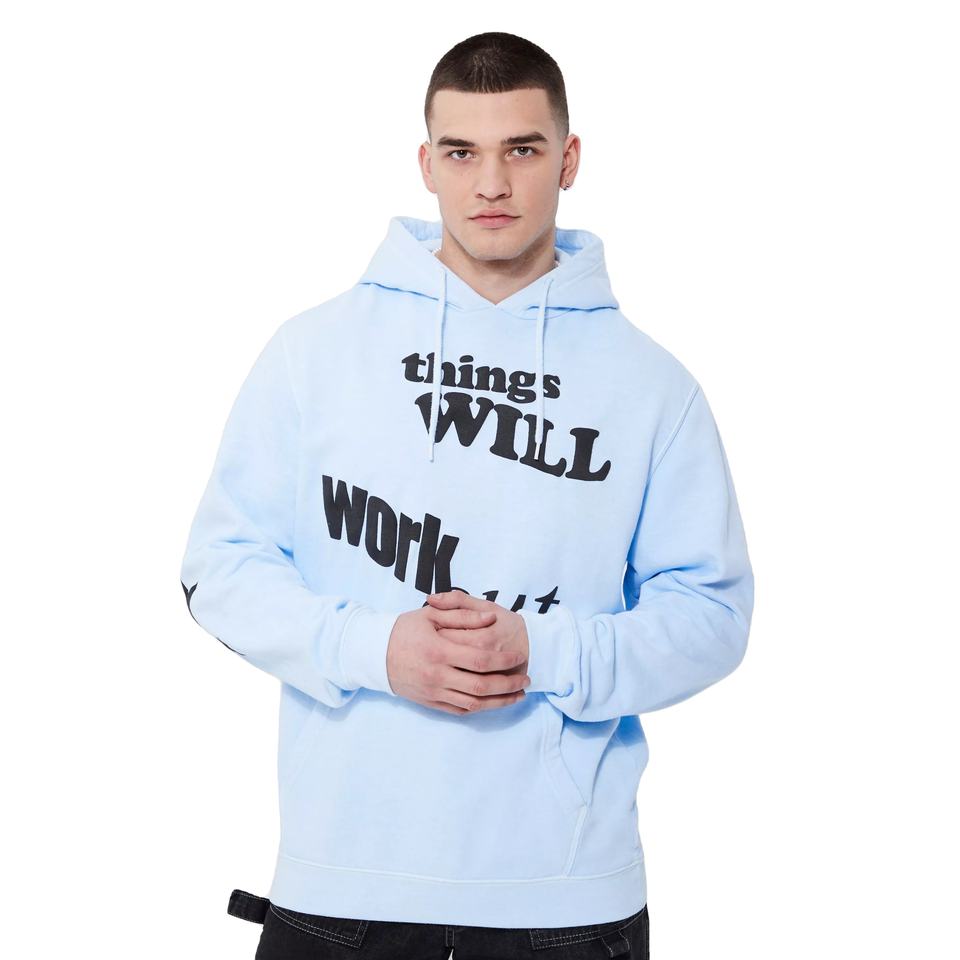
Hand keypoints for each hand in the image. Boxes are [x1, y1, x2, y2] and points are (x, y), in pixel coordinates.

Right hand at [386, 592, 530, 714]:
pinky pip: (460, 710)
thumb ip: (462, 615)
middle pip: (482, 686)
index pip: (481, 659)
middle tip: (527, 679)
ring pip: (474, 703)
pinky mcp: (430, 702)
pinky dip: (480, 707)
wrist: (373, 654)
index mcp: (440, 651)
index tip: (520, 656)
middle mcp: (438, 675)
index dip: (505, 660)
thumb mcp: (430, 614)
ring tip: (518, 694)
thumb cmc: (403, 630)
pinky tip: (493, 701)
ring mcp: (434, 692)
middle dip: (509, 685)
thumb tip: (491, 619)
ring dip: (500, 701)